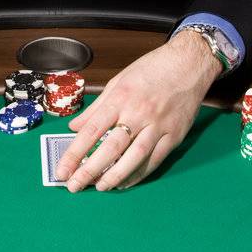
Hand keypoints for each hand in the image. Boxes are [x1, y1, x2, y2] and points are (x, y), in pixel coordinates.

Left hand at [55, 31, 219, 191]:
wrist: (189, 64)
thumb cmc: (153, 69)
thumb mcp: (118, 81)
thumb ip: (96, 107)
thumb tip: (75, 127)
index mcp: (121, 98)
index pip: (91, 130)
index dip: (74, 153)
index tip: (62, 170)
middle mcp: (138, 113)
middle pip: (110, 147)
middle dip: (90, 170)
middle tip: (74, 185)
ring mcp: (158, 126)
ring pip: (134, 157)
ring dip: (114, 176)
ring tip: (100, 187)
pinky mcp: (174, 135)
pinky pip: (154, 160)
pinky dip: (138, 174)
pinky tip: (125, 182)